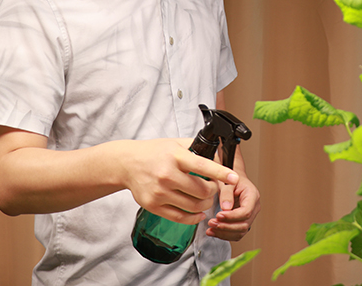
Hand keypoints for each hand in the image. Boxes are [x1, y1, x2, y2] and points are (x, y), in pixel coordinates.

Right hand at [124, 139, 238, 225]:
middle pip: (201, 190)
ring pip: (193, 206)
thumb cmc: (154, 152)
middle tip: (214, 187)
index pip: (202, 166)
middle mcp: (167, 174)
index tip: (234, 178)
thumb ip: (196, 148)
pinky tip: (199, 213)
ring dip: (205, 204)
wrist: (127, 163)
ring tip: (206, 198)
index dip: (220, 172)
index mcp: (174, 156)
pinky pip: (180, 217)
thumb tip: (218, 155)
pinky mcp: (154, 206)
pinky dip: (194, 218)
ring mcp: (160, 192)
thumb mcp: (175, 143)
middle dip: (213, 190)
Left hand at [206, 172, 259, 240]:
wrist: (231, 180)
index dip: (232, 217)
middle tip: (212, 223)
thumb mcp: (227, 182)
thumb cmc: (230, 179)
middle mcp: (254, 208)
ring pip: (240, 232)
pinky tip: (213, 232)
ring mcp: (249, 216)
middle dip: (226, 227)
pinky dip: (224, 235)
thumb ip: (226, 194)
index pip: (246, 212)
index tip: (218, 215)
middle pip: (244, 225)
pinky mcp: (242, 222)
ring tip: (210, 229)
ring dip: (224, 233)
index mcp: (253, 196)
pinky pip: (236, 233)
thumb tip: (225, 208)